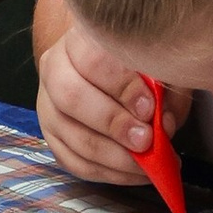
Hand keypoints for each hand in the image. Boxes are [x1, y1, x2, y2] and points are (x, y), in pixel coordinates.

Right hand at [35, 17, 171, 183]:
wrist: (104, 67)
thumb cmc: (136, 64)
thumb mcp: (157, 64)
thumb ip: (165, 88)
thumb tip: (163, 123)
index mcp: (79, 39)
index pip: (92, 59)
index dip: (121, 86)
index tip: (149, 108)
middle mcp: (55, 68)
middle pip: (71, 97)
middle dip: (112, 123)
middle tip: (145, 140)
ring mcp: (47, 105)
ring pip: (71, 135)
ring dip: (113, 156)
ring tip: (145, 164)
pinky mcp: (51, 136)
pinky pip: (73, 162)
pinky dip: (107, 173)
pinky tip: (134, 173)